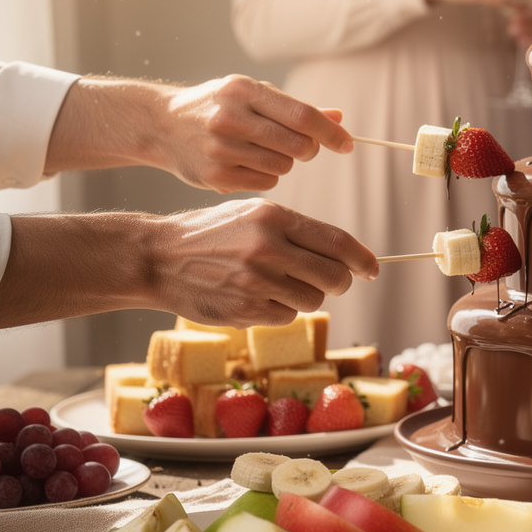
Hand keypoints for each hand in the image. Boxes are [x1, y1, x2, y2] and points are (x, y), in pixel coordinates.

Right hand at [59, 74, 353, 193]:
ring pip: (283, 166)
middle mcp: (230, 117)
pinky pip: (265, 183)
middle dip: (309, 150)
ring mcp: (221, 148)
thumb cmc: (217, 107)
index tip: (347, 144)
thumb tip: (339, 118)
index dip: (330, 132)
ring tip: (262, 151)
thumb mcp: (251, 95)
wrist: (160, 124)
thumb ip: (295, 107)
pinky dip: (266, 176)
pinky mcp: (216, 176)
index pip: (302, 115)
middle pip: (298, 145)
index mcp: (243, 89)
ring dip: (284, 162)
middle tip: (303, 148)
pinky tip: (246, 164)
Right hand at [148, 199, 378, 326]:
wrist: (158, 257)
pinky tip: (255, 296)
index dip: (362, 259)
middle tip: (328, 281)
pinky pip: (285, 317)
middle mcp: (268, 248)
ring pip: (312, 301)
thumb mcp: (253, 215)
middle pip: (333, 278)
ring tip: (278, 283)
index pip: (337, 242)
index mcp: (274, 218)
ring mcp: (255, 282)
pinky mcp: (244, 310)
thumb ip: (298, 231)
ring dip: (305, 297)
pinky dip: (279, 310)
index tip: (373, 269)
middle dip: (338, 283)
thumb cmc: (213, 234)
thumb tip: (348, 256)